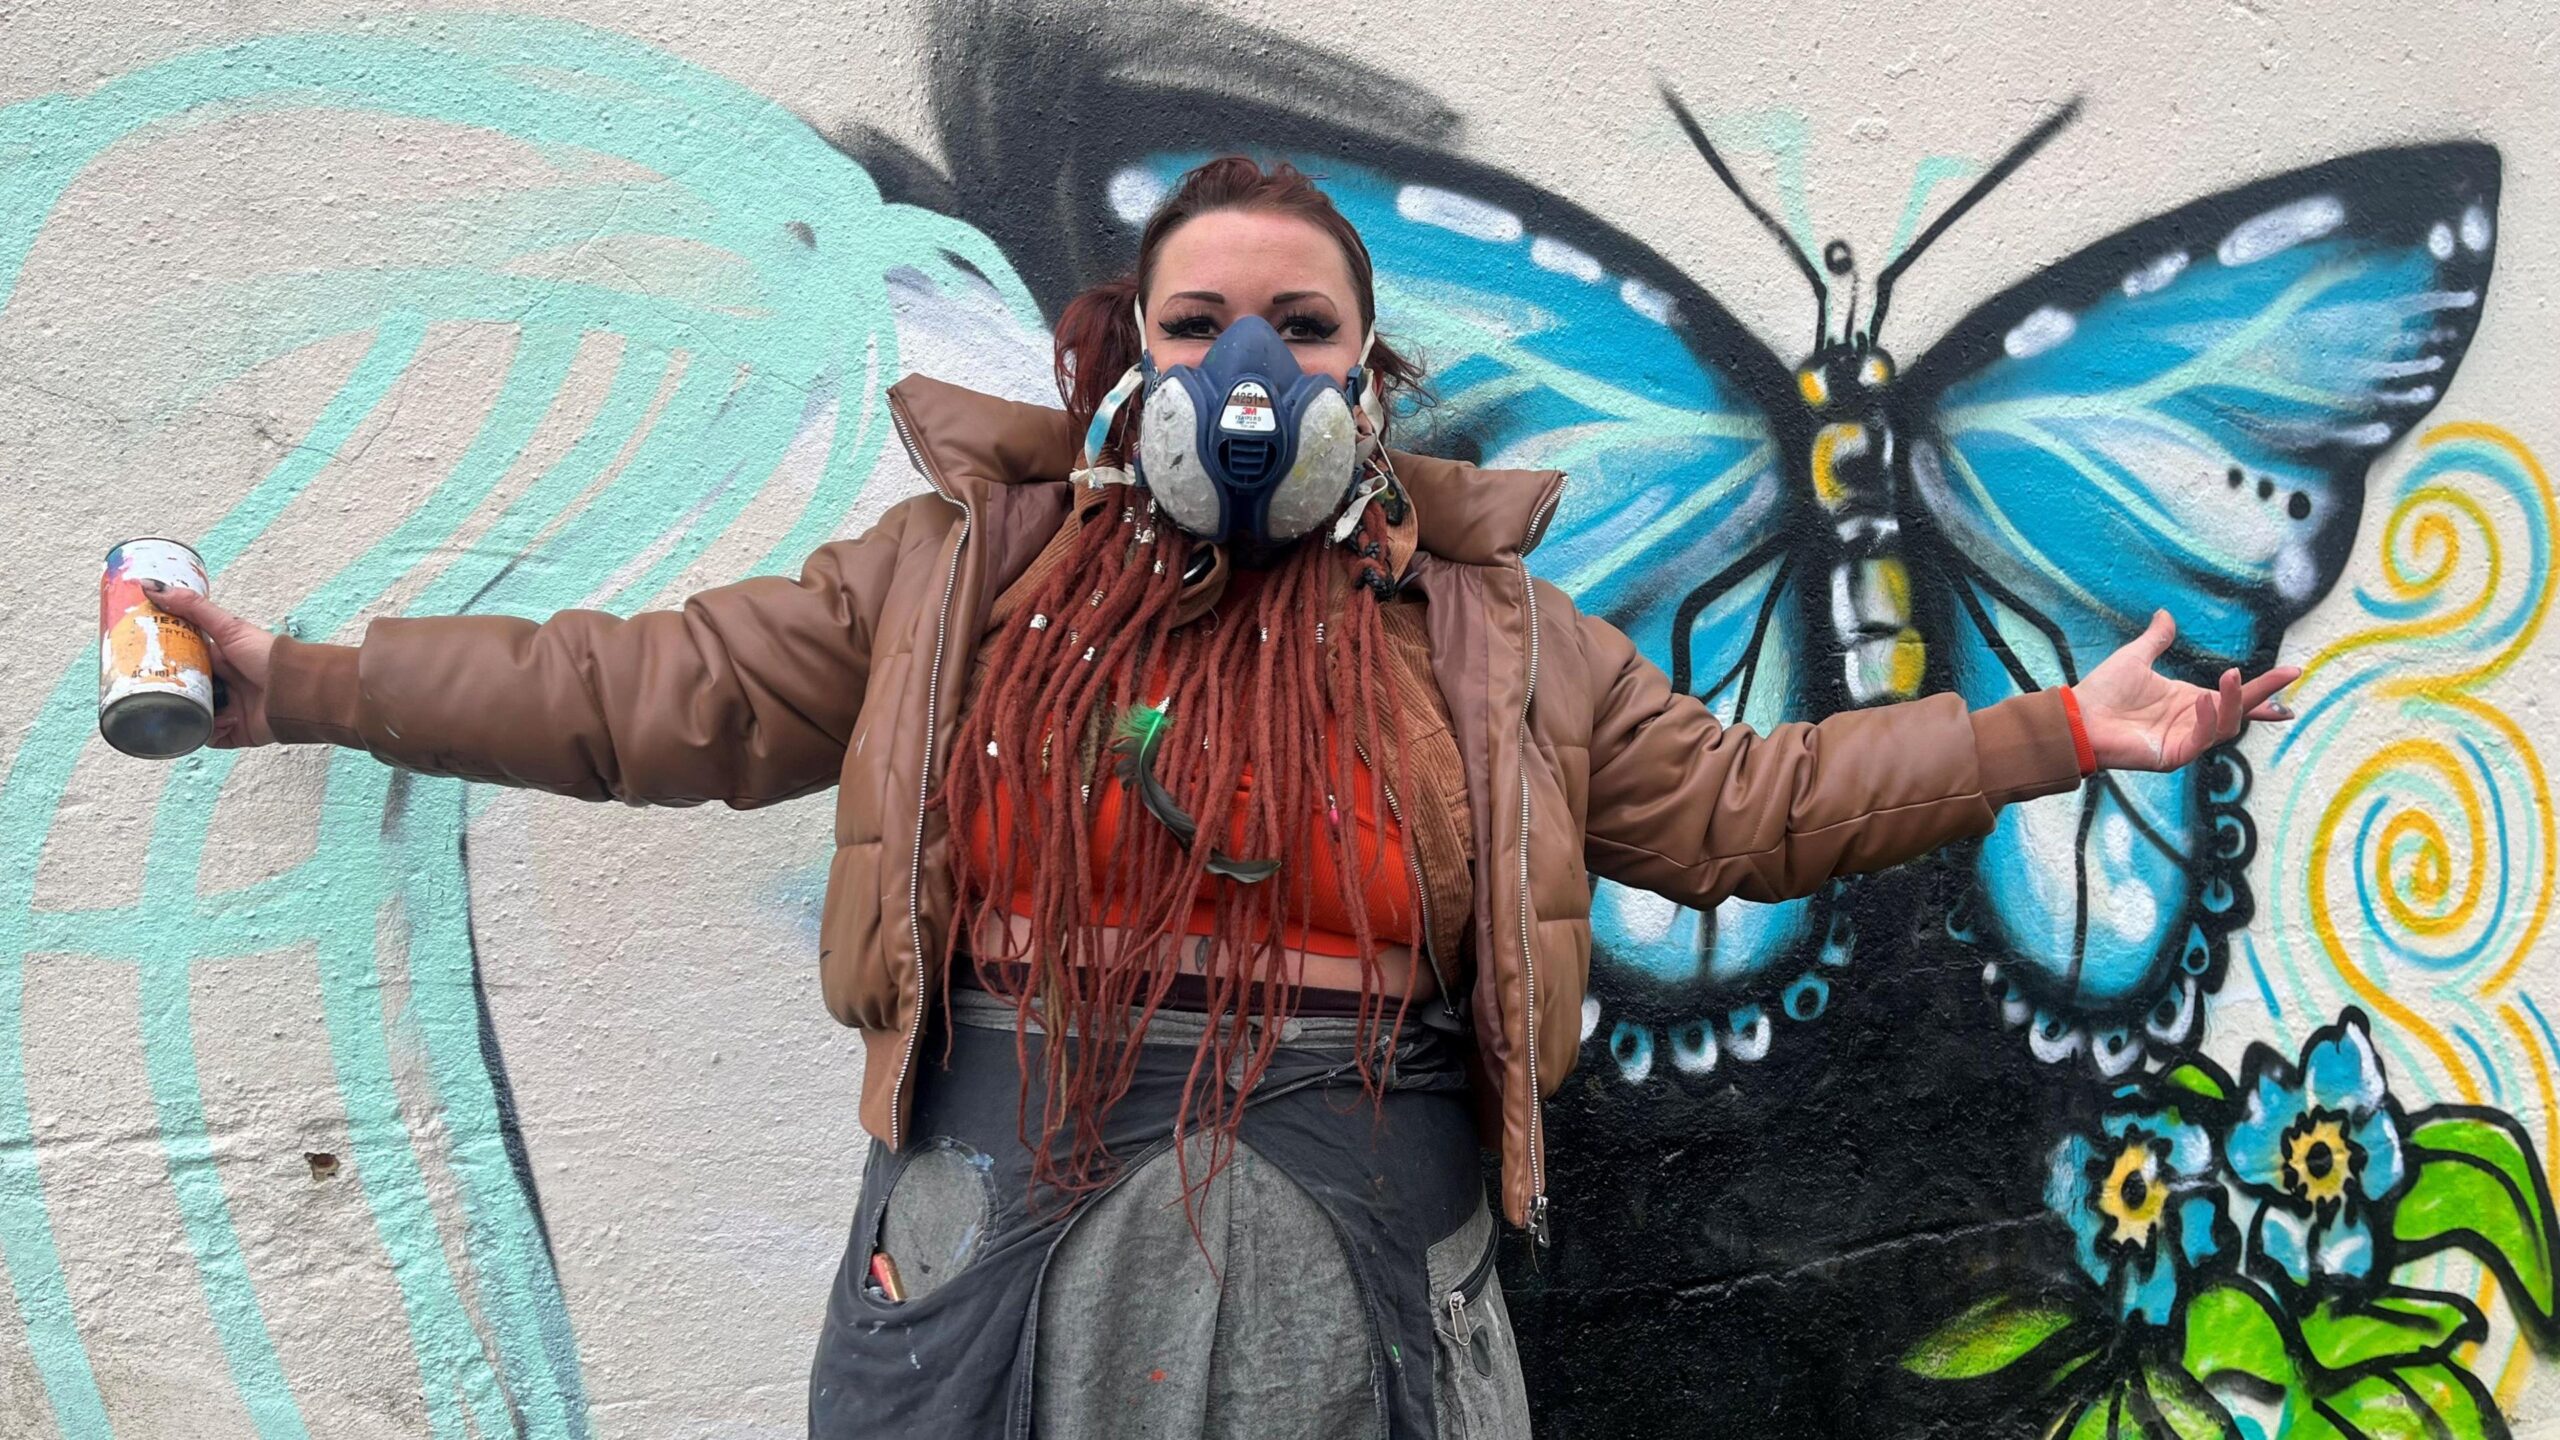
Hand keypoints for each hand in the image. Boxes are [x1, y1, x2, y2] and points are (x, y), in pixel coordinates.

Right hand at [143, 581, 279, 748]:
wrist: (296, 691)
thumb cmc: (267, 656)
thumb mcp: (228, 627)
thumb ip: (192, 608)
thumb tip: (150, 586)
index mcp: (217, 660)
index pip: (180, 662)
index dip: (160, 662)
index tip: (137, 661)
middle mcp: (221, 685)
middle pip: (182, 692)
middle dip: (169, 694)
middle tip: (151, 692)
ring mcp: (227, 710)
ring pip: (192, 717)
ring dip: (190, 715)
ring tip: (188, 709)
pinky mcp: (235, 732)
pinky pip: (210, 737)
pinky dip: (211, 732)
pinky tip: (221, 721)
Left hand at [2071, 610, 2298, 772]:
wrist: (2077, 716)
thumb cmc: (2104, 691)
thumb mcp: (2136, 658)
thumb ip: (2156, 639)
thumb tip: (2166, 615)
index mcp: (2190, 701)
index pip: (2236, 697)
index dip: (2264, 690)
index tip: (2292, 674)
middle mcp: (2193, 722)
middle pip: (2240, 711)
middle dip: (2265, 694)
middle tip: (2288, 673)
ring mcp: (2185, 741)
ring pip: (2227, 726)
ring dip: (2235, 702)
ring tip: (2232, 677)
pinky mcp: (2173, 755)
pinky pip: (2201, 739)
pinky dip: (2208, 720)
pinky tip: (2204, 701)